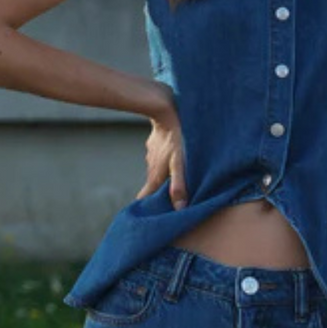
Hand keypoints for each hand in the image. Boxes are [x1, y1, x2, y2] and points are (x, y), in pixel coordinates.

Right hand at [135, 82, 188, 209]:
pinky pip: (161, 157)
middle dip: (161, 195)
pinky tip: (177, 158)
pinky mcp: (156, 144)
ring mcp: (152, 155)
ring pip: (158, 170)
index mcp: (155, 176)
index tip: (148, 219)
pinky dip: (167, 162)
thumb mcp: (181, 163)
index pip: (144, 199)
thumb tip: (180, 209)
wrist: (166, 108)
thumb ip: (180, 185)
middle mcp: (151, 167)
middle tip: (171, 202)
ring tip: (179, 180)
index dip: (146, 210)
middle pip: (153, 186)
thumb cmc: (177, 137)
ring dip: (166, 177)